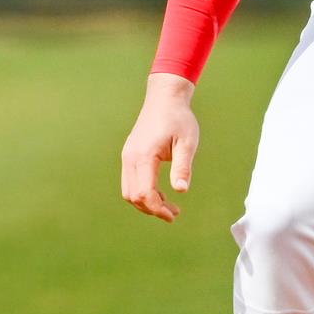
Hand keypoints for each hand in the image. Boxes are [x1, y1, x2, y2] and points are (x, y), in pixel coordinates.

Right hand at [120, 73, 199, 222]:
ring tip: (169, 206)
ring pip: (129, 191)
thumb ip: (183, 167)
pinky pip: (130, 181)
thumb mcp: (187, 143)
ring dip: (146, 202)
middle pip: (132, 196)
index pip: (144, 192)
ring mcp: (127, 156)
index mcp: (144, 156)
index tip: (173, 215)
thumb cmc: (179, 119)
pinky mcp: (129, 155)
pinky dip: (143, 192)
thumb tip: (181, 190)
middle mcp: (130, 158)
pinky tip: (160, 194)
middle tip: (174, 214)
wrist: (164, 99)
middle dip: (152, 209)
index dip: (157, 208)